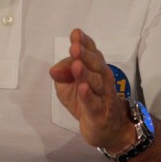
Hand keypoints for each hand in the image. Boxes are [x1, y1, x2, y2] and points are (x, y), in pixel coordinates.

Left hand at [49, 28, 134, 151]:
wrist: (106, 128)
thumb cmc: (85, 100)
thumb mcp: (68, 85)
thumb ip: (63, 74)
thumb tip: (54, 70)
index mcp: (95, 67)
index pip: (92, 52)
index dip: (85, 42)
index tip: (76, 33)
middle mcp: (102, 78)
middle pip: (95, 64)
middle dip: (85, 54)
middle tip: (75, 46)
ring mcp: (103, 95)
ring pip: (96, 82)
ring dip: (86, 73)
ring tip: (76, 65)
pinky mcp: (100, 113)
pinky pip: (94, 103)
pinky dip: (88, 96)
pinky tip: (83, 88)